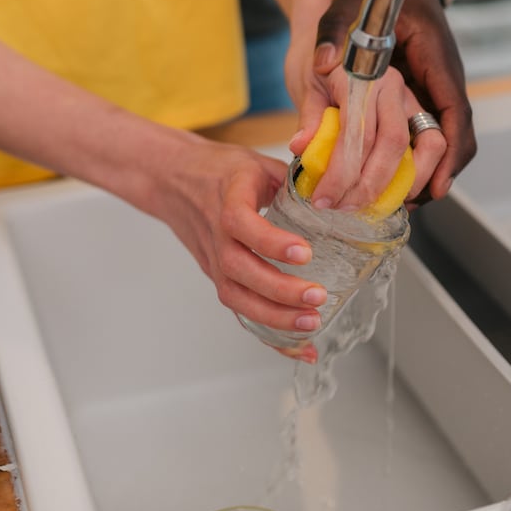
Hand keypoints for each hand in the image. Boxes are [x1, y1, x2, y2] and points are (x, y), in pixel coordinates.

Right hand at [148, 133, 327, 361]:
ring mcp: (215, 262)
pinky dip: (270, 336)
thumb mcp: (257, 163)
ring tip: (311, 323)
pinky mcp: (220, 279)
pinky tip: (299, 348)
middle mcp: (217, 236)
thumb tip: (338, 186)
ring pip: (238, 297)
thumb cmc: (219, 171)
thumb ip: (295, 176)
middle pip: (240, 270)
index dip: (270, 241)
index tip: (303, 252)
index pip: (241, 224)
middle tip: (317, 296)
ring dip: (275, 316)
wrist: (172, 182)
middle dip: (280, 290)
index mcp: (228, 201)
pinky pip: (242, 310)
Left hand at [287, 47, 445, 211]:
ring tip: (387, 207)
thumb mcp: (308, 71)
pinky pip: (437, 140)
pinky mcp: (422, 104)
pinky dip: (429, 171)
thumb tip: (301, 146)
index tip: (329, 197)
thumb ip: (310, 110)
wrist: (353, 15)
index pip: (360, 132)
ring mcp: (414, 94)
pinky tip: (407, 193)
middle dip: (376, 186)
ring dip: (415, 182)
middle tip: (349, 209)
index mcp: (366, 74)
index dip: (346, 172)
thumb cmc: (326, 43)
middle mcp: (397, 84)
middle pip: (397, 144)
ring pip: (433, 143)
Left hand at [315, 0, 475, 205]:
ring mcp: (435, 85)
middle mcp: (442, 76)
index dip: (449, 154)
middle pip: (454, 138)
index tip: (437, 186)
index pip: (455, 114)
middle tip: (404, 205)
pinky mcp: (422, 91)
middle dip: (433, 175)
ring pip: (442, 139)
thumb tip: (320, 63)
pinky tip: (385, 175)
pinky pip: (426, 131)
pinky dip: (412, 157)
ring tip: (392, 200)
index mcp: (435, 58)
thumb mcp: (347, 3)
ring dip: (423, 171)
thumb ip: (333, 33)